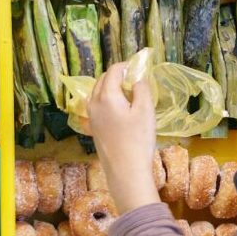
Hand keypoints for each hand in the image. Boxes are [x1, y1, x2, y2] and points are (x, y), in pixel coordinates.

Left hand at [86, 62, 160, 213]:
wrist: (125, 170)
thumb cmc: (138, 139)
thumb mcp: (145, 110)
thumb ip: (141, 89)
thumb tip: (138, 78)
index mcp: (106, 96)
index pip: (113, 71)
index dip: (126, 65)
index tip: (138, 66)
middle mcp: (94, 103)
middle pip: (103, 80)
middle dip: (117, 74)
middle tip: (134, 76)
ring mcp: (92, 117)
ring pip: (98, 93)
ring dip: (111, 87)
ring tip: (128, 91)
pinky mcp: (94, 128)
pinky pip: (97, 105)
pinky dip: (108, 99)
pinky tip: (121, 108)